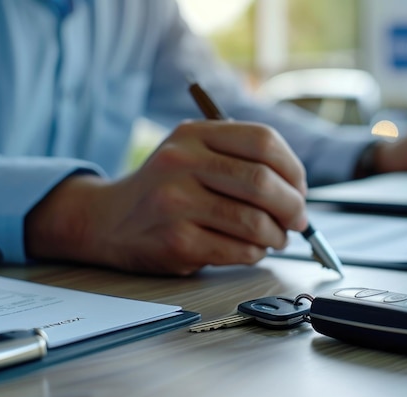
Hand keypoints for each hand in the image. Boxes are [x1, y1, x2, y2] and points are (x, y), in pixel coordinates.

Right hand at [25, 121, 307, 274]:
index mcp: (194, 134)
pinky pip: (238, 250)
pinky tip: (250, 249)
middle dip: (293, 206)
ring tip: (275, 237)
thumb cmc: (163, 189)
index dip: (293, 168)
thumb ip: (238, 160)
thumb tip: (297, 190)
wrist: (107, 219)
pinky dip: (255, 253)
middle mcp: (182, 162)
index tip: (299, 188)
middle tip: (298, 219)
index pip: (263, 141)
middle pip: (263, 181)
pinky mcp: (176, 241)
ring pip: (255, 222)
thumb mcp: (191, 155)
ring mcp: (176, 203)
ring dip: (277, 235)